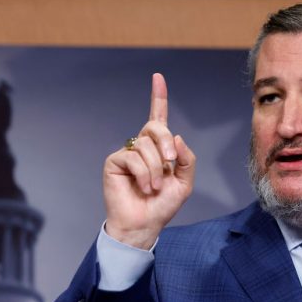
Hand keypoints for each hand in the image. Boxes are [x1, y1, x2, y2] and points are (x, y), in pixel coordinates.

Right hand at [103, 73, 195, 248]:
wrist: (145, 224)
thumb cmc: (163, 205)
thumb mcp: (185, 182)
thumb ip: (186, 158)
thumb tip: (177, 136)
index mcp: (159, 149)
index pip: (158, 117)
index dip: (158, 97)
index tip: (158, 77)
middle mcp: (142, 147)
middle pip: (156, 127)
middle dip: (166, 144)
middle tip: (170, 164)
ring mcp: (128, 153)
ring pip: (146, 145)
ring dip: (157, 169)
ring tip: (155, 187)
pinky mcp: (114, 161)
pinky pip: (133, 157)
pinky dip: (144, 174)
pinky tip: (145, 188)